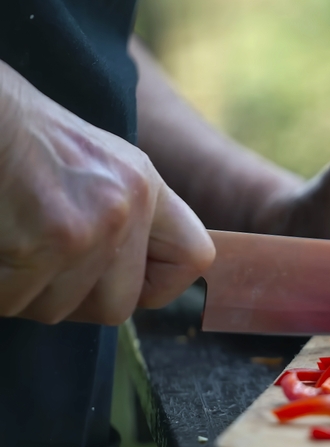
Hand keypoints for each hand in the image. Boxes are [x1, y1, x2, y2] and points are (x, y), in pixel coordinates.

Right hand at [0, 61, 215, 324]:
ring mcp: (85, 228)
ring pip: (57, 309)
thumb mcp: (97, 163)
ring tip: (9, 242)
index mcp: (145, 185)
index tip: (122, 280)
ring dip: (22, 291)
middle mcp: (125, 208)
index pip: (195, 258)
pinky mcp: (40, 244)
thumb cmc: (24, 138)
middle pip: (117, 305)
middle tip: (38, 266)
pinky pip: (13, 301)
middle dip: (72, 298)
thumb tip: (131, 282)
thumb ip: (125, 217)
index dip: (156, 283)